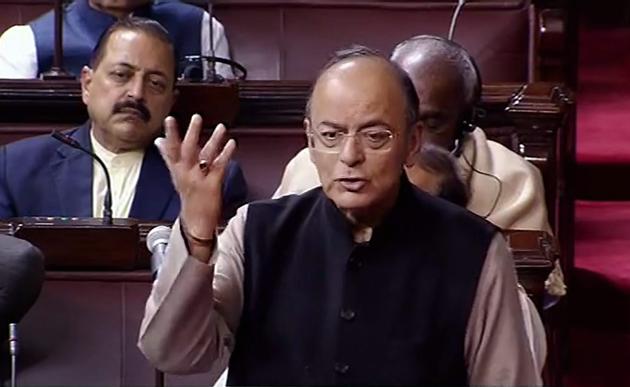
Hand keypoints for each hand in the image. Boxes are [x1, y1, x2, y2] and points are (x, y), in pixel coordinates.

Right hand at [156, 114, 235, 258]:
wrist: (195, 223)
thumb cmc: (188, 197)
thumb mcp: (176, 176)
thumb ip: (169, 158)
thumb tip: (159, 141)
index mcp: (177, 171)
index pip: (171, 150)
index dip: (170, 134)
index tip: (169, 119)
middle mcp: (186, 174)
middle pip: (187, 150)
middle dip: (192, 133)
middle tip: (196, 118)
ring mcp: (199, 180)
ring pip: (205, 156)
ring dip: (214, 140)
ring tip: (221, 127)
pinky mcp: (212, 185)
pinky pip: (219, 166)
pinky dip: (226, 153)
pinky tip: (231, 143)